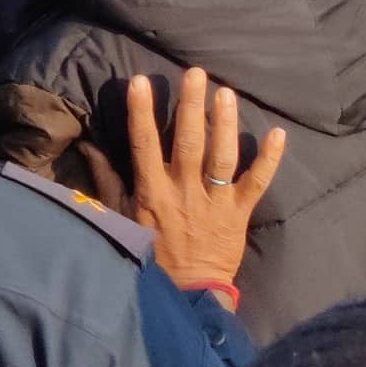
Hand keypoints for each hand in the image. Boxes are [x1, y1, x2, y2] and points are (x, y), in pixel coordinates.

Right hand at [95, 67, 285, 303]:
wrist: (187, 292)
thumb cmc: (151, 252)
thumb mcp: (122, 216)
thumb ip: (107, 180)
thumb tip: (88, 147)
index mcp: (153, 190)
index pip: (145, 144)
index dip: (142, 112)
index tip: (140, 82)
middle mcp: (184, 191)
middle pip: (189, 141)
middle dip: (191, 105)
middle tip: (197, 74)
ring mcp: (214, 201)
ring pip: (222, 155)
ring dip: (225, 122)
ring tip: (226, 93)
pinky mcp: (239, 213)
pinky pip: (256, 182)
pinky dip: (269, 159)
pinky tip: (277, 133)